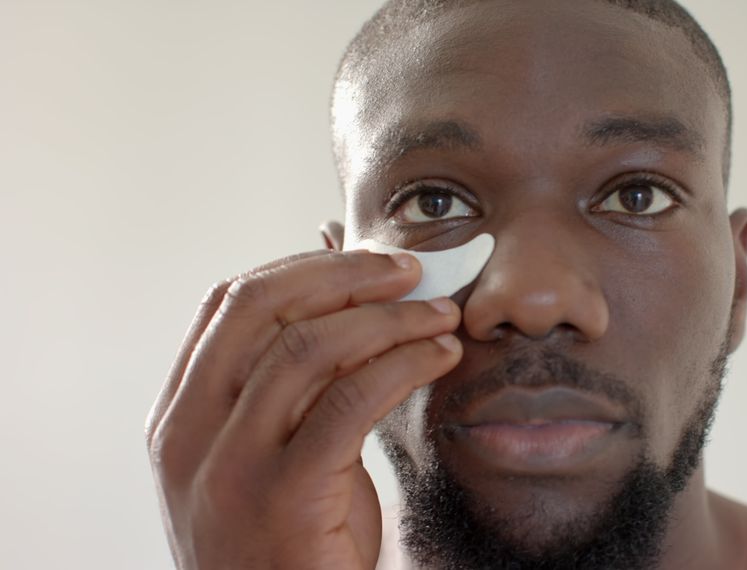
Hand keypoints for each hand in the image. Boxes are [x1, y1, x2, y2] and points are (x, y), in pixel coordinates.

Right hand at [145, 249, 462, 569]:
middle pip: (263, 309)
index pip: (229, 304)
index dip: (304, 268)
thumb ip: (291, 383)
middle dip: (347, 277)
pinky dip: (403, 364)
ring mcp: (230, 466)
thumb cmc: (286, 541)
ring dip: (388, 318)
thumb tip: (347, 296)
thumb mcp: (272, 452)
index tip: (367, 260)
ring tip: (440, 316)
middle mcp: (191, 433)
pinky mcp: (284, 498)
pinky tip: (439, 357)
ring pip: (308, 348)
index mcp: (181, 413)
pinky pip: (348, 402)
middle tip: (410, 271)